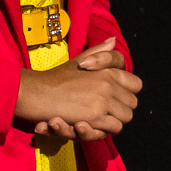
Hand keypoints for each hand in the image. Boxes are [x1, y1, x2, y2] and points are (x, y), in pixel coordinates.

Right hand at [17, 44, 141, 137]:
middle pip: (132, 103)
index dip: (127, 93)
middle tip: (103, 112)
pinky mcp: (95, 116)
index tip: (113, 97)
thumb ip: (99, 53)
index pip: (136, 84)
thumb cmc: (54, 78)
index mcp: (108, 70)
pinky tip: (88, 125)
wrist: (34, 92)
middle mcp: (109, 83)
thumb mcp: (78, 61)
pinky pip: (113, 128)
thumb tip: (113, 40)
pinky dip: (103, 130)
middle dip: (120, 110)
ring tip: (94, 120)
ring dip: (112, 122)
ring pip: (125, 118)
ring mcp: (104, 99)